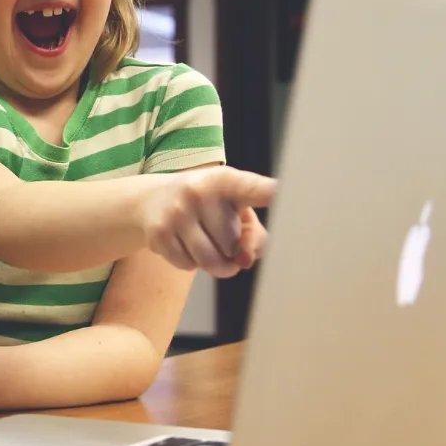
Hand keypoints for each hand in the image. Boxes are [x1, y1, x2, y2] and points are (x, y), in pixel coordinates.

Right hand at [140, 167, 274, 278]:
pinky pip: (188, 266)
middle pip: (233, 244)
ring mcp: (176, 213)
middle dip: (231, 248)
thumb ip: (253, 234)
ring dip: (216, 263)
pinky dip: (191, 263)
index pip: (255, 189)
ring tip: (210, 247)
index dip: (277, 194)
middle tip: (219, 232)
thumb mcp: (232, 206)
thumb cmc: (205, 204)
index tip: (297, 193)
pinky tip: (185, 245)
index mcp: (226, 179)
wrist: (148, 200)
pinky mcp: (158, 234)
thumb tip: (245, 261)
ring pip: (212, 261)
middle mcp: (199, 192)